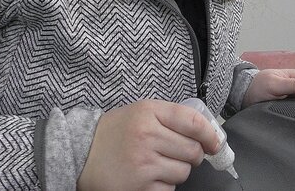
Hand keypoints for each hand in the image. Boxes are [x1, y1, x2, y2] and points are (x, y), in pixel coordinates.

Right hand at [77, 99, 219, 190]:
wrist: (80, 153)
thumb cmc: (115, 132)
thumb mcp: (141, 112)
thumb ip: (172, 117)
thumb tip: (208, 134)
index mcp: (148, 113)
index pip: (193, 122)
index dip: (210, 134)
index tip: (214, 143)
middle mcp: (146, 136)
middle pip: (193, 150)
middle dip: (191, 154)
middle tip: (177, 153)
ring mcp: (143, 164)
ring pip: (184, 172)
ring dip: (177, 171)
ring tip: (157, 164)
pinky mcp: (139, 187)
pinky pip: (169, 189)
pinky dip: (164, 185)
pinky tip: (148, 176)